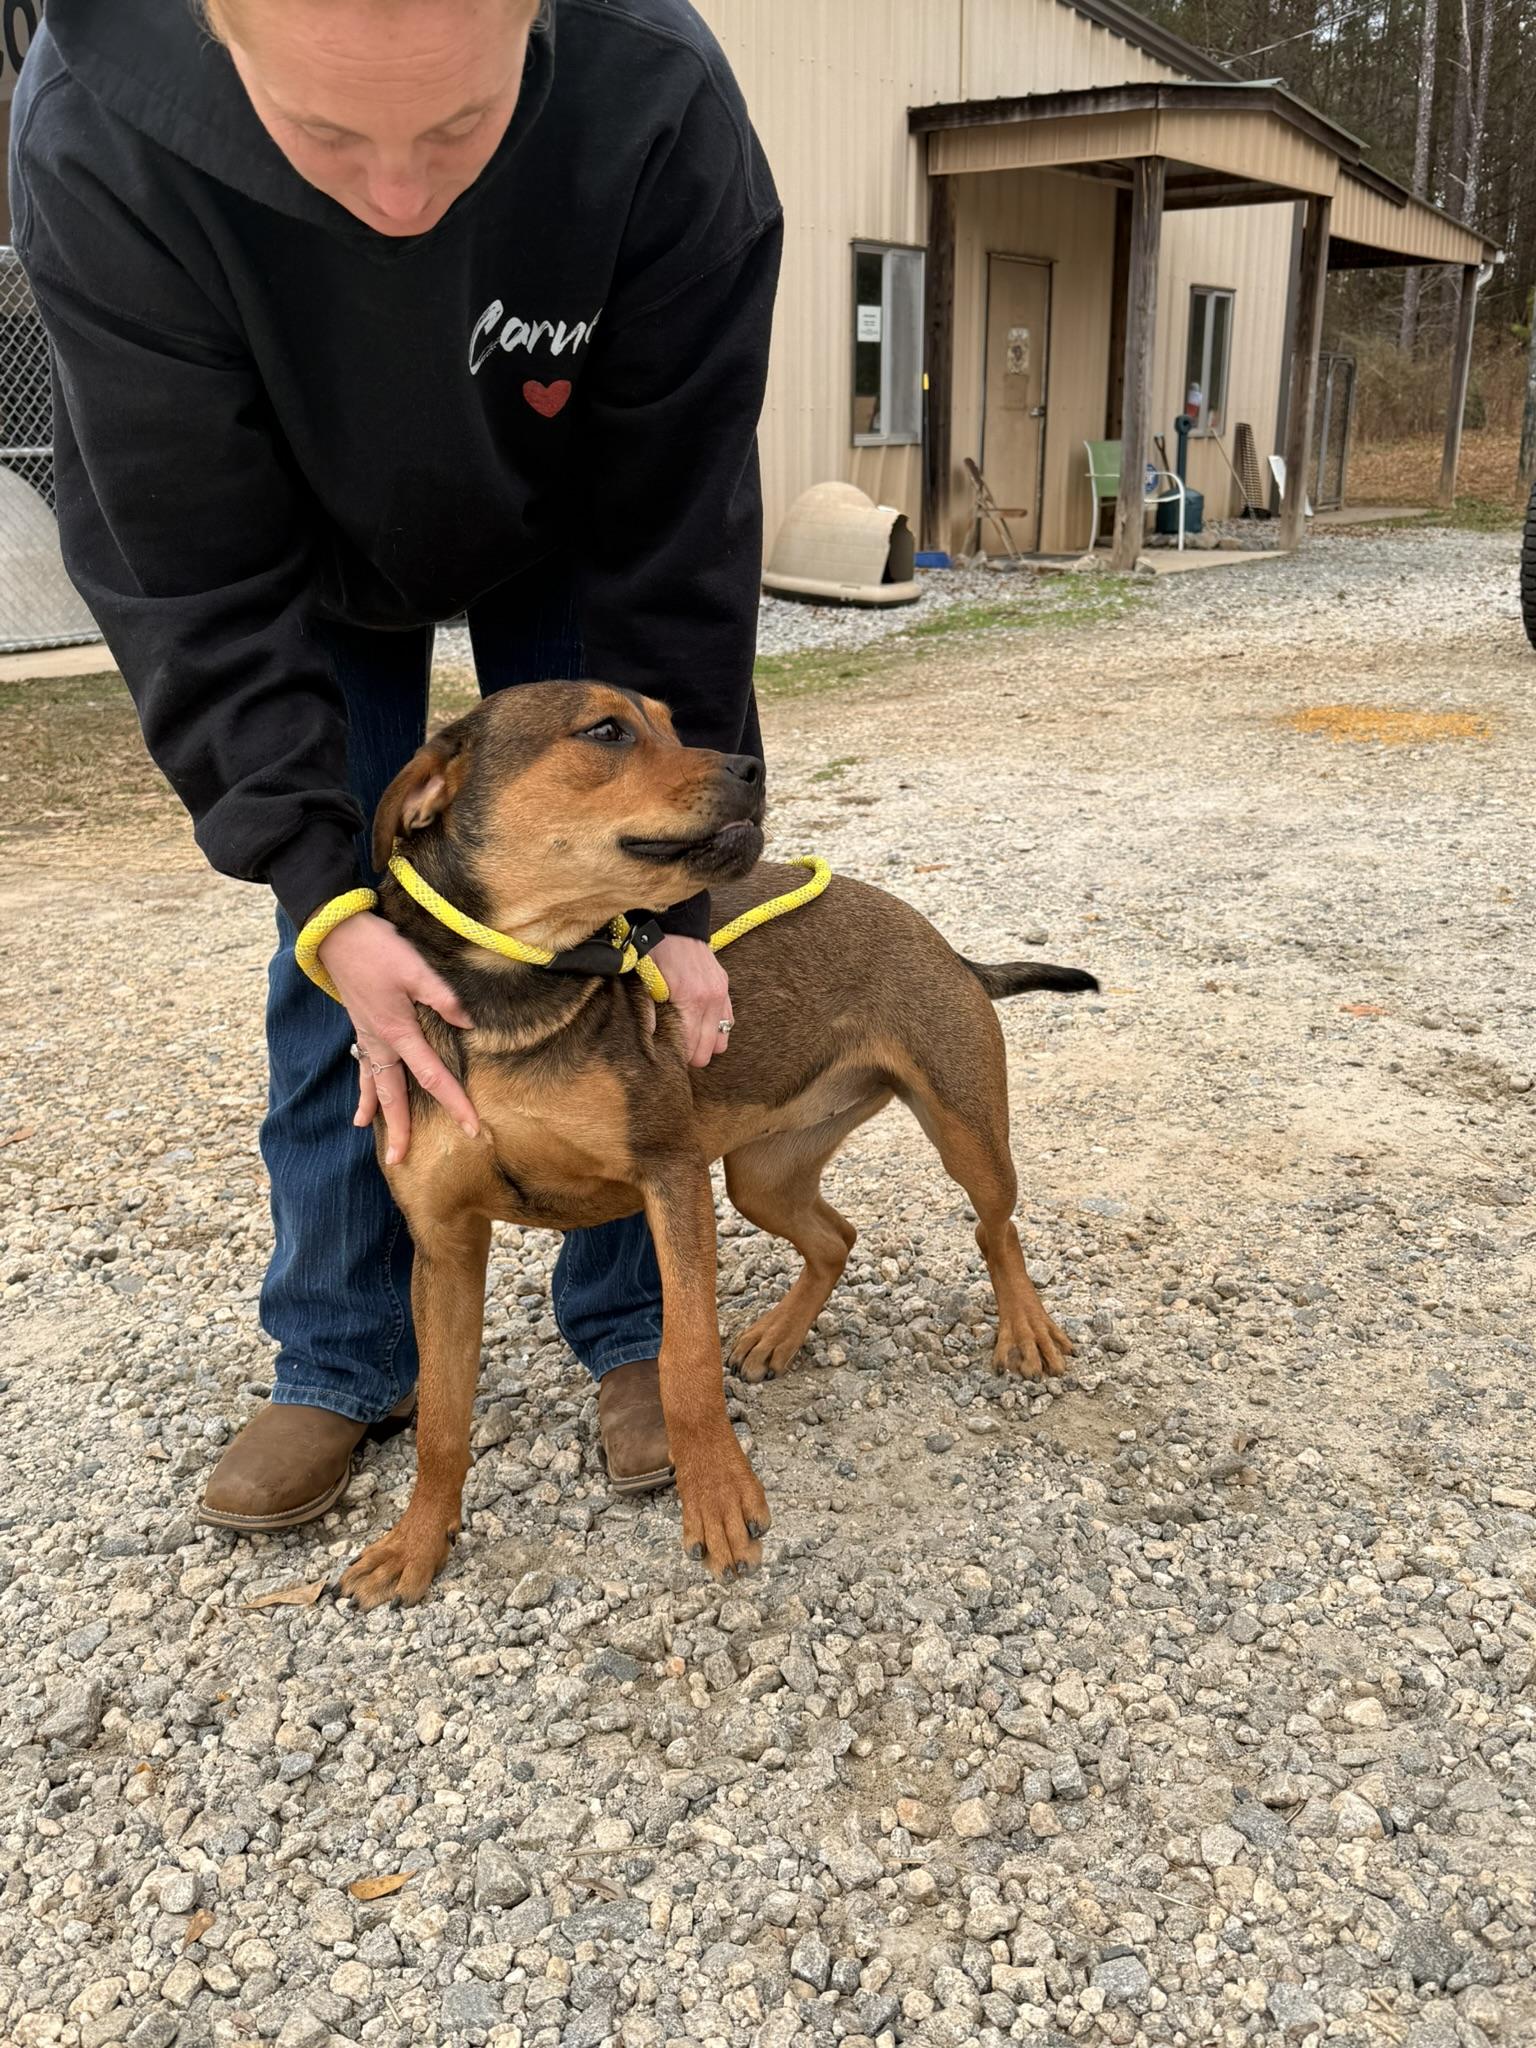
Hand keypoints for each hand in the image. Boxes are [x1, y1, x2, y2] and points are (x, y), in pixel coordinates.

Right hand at [317, 911, 479, 1164]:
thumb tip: (470, 1023)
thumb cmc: (378, 949)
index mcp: (399, 1033)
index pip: (433, 1078)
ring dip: (377, 1114)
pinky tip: (361, 1106)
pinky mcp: (361, 1027)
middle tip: (401, 1160)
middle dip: (400, 1129)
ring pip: (375, 1085)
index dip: (454, 1104)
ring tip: (375, 1137)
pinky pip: (364, 1068)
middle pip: (394, 1096)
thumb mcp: (417, 969)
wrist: (337, 934)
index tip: (471, 1129)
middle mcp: (381, 1043)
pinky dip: (364, 1089)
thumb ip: (444, 998)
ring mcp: (367, 1037)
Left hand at [650, 935, 733, 1066]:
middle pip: (709, 1049)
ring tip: (689, 1038)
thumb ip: (648, 1012)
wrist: (676, 924)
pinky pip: (728, 1021)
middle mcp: (712, 1000)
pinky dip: (715, 1028)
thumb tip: (648, 1040)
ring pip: (722, 1040)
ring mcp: (722, 994)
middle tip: (675, 1050)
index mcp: (691, 1000)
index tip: (667, 1057)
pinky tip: (700, 1023)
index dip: (679, 1057)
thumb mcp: (645, 980)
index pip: (691, 1047)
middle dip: (692, 1054)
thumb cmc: (656, 951)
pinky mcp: (725, 987)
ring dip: (706, 1043)